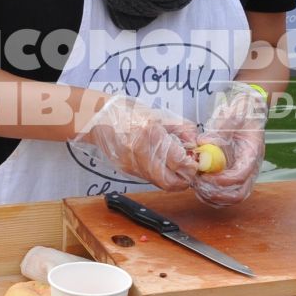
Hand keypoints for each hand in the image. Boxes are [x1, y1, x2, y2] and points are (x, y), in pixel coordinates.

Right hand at [72, 95, 201, 191]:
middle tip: (189, 172)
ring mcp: (132, 164)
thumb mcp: (160, 116)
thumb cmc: (129, 113)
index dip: (191, 167)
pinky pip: (148, 178)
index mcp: (152, 134)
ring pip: (159, 183)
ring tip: (175, 165)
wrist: (100, 118)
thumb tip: (196, 143)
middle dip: (184, 181)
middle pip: (170, 182)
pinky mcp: (126, 170)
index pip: (179, 162)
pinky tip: (159, 163)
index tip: (195, 163)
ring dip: (172, 178)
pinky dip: (159, 174)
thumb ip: (181, 130)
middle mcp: (141, 153)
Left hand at [193, 82, 268, 206]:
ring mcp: (243, 176)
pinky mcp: (234, 178)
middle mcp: (250, 169)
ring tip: (197, 183)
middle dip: (216, 193)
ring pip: (230, 198)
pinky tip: (199, 184)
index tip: (205, 176)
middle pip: (237, 194)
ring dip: (212, 196)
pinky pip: (225, 195)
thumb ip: (220, 129)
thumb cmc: (242, 114)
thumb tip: (203, 142)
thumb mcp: (234, 115)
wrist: (248, 114)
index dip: (222, 180)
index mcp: (252, 154)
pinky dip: (211, 195)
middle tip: (198, 183)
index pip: (241, 176)